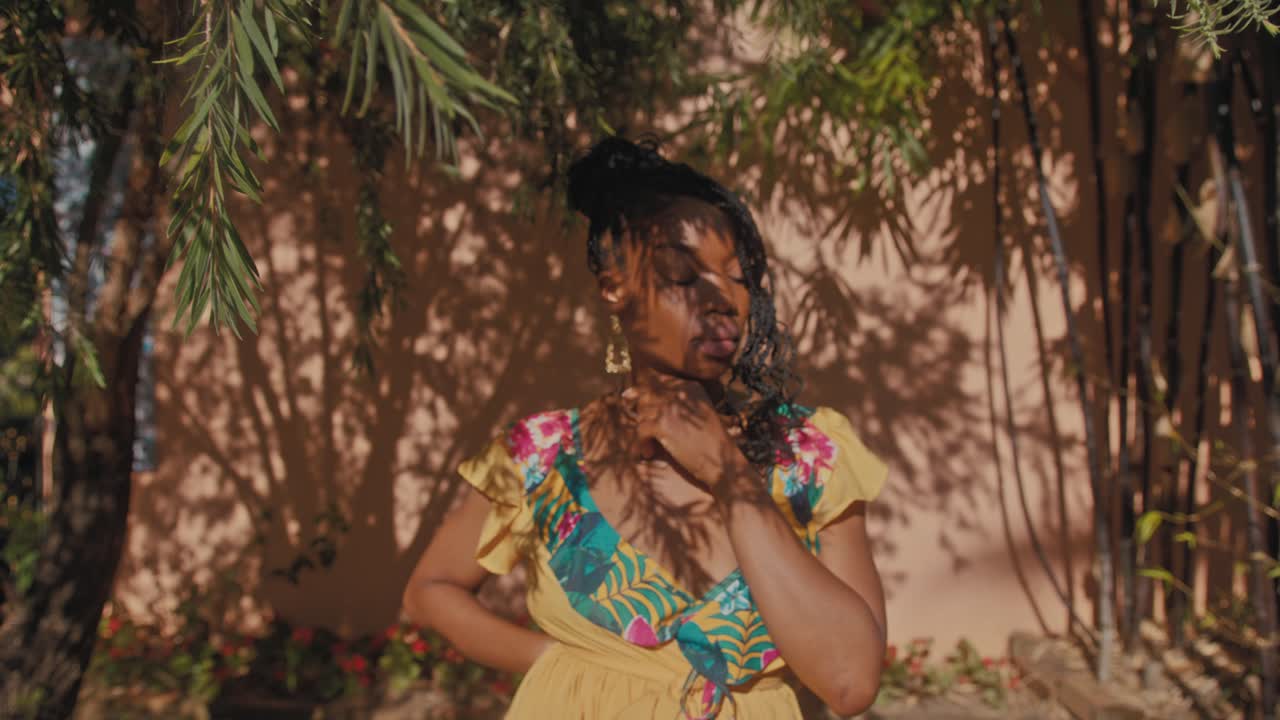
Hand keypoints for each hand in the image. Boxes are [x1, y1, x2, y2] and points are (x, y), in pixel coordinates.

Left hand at [619, 377, 750, 491]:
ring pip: (641, 412)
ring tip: (651, 445)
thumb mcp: (696, 411)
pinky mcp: (663, 425)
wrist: (721, 461)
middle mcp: (680, 391)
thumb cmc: (708, 440)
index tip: (644, 410)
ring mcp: (671, 407)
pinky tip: (650, 453)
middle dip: (642, 414)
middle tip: (648, 431)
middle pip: (646, 395)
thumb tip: (629, 393)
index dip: (645, 395)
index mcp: (690, 386)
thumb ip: (673, 400)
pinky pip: (641, 429)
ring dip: (643, 431)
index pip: (657, 382)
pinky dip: (643, 443)